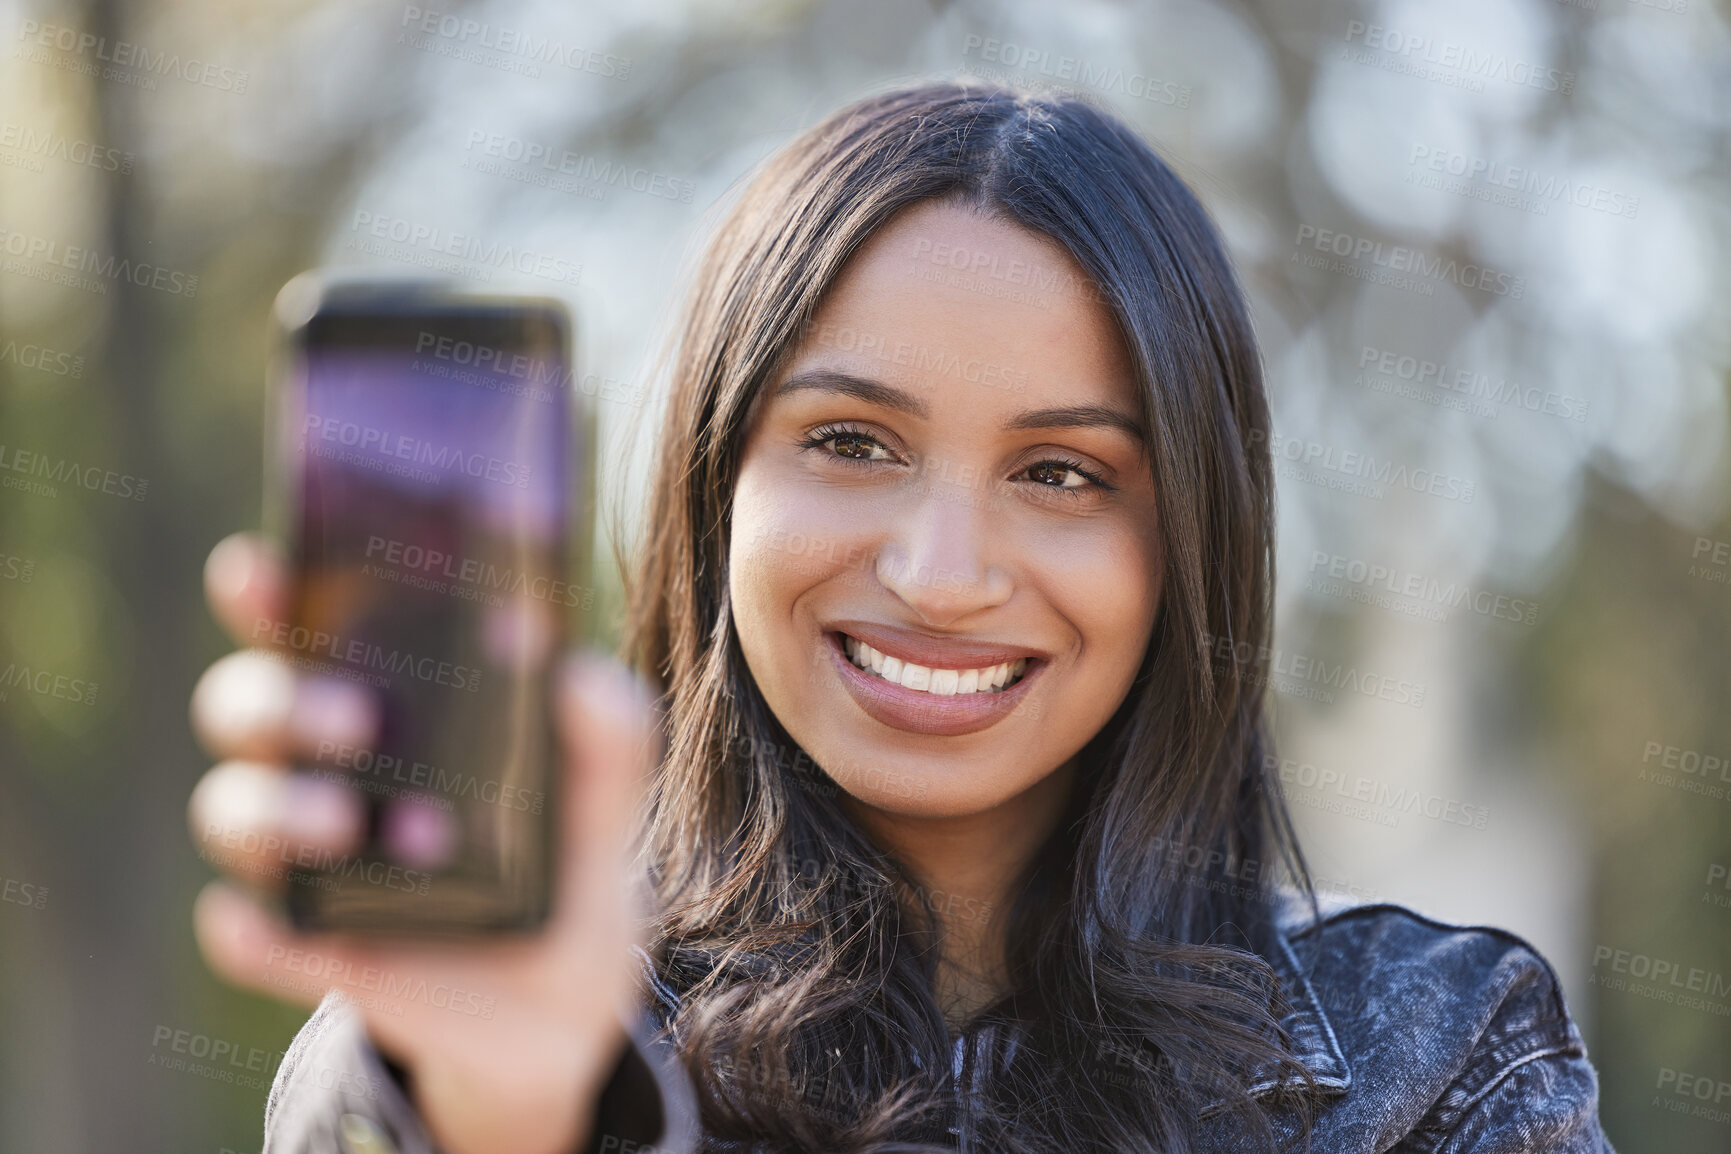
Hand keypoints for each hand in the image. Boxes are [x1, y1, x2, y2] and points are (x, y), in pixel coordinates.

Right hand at [187, 531, 660, 1153]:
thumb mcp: (606, 798)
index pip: (309, 625)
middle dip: (283, 701)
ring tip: (350, 824)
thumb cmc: (570, 862)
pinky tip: (257, 925)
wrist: (570, 1001)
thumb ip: (609, 734)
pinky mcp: (317, 951)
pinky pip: (256, 936)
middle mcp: (331, 766)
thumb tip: (575, 672)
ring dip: (279, 809)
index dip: (272, 592)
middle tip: (356, 717)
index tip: (261, 569)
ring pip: (237, 810)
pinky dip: (248, 930)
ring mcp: (314, 861)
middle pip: (250, 707)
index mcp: (393, 702)